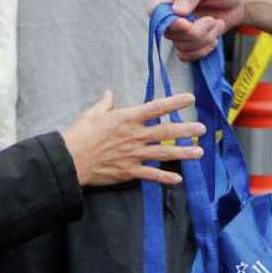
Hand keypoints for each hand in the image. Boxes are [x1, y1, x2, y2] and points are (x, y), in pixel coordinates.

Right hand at [60, 90, 204, 186]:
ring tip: (199, 152)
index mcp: (128, 118)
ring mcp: (133, 155)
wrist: (69, 160)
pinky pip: (151, 175)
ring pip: (164, 153)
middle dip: (186, 130)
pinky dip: (165, 178)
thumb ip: (105, 103)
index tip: (190, 98)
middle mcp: (135, 136)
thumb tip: (109, 93)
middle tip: (202, 129)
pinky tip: (178, 179)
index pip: (156, 107)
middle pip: (166, 131)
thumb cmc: (80, 134)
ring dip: (183, 152)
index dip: (174, 102)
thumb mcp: (92, 113)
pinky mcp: (128, 171)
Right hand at [149, 0, 248, 60]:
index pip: (155, 11)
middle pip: (169, 33)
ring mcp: (182, 27)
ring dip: (203, 39)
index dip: (167, 21)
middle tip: (211, 20)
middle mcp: (173, 11)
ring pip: (180, 46)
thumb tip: (177, 12)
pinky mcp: (192, 39)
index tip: (186, 23)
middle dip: (194, 31)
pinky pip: (186, 54)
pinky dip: (202, 50)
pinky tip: (214, 39)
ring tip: (216, 24)